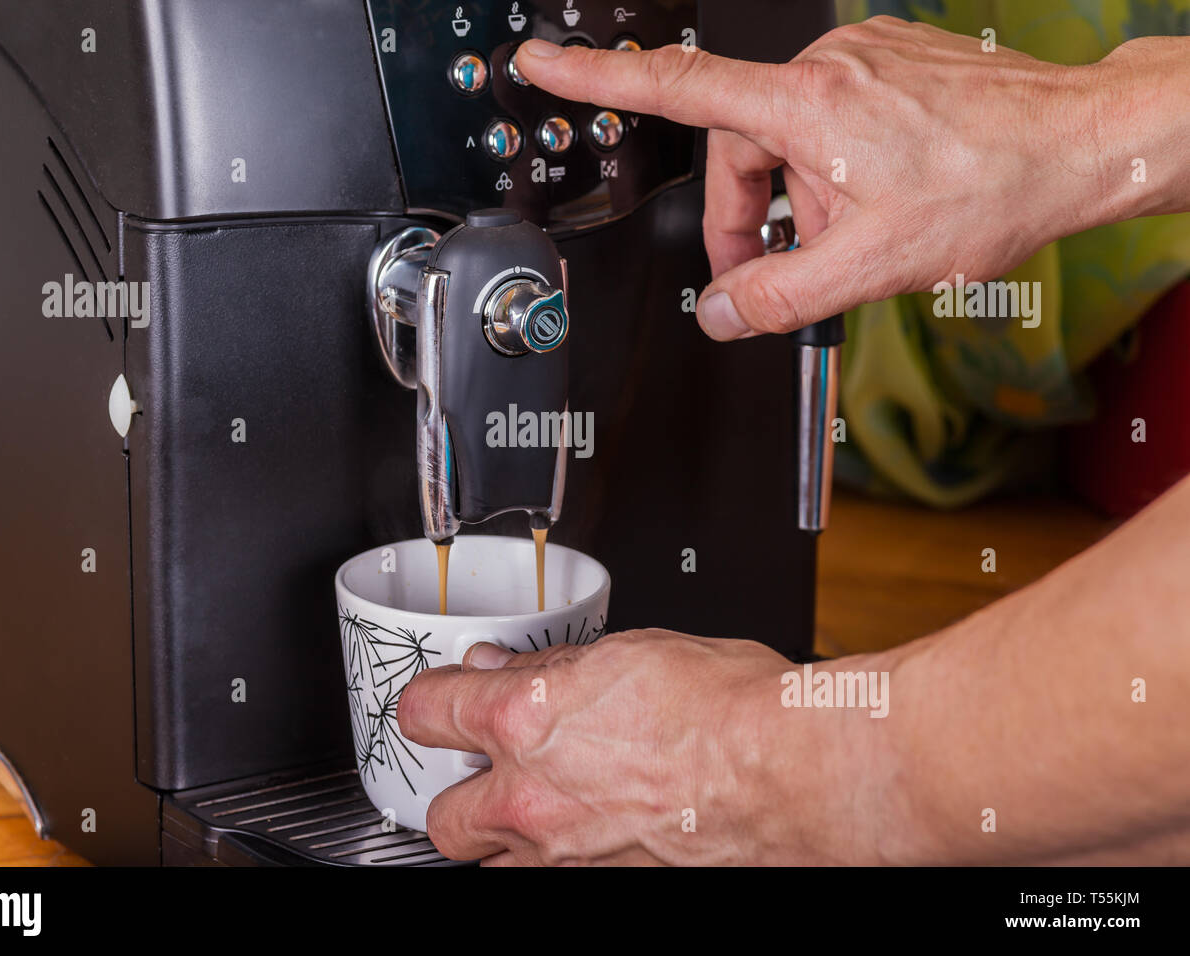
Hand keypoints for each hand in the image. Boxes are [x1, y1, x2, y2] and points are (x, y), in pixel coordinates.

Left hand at [396, 629, 885, 864]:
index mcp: (526, 720)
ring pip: (488, 862)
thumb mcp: (631, 653)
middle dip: (453, 791)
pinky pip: (549, 878)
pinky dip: (553, 858)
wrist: (792, 772)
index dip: (428, 700)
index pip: (427, 711)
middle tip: (482, 766)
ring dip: (499, 834)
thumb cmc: (730, 708)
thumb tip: (507, 666)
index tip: (439, 699)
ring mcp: (566, 854)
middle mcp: (532, 797)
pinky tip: (587, 829)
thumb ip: (552, 666)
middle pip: (440, 815)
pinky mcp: (604, 885)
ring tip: (537, 804)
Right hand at [516, 18, 1150, 339]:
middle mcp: (827, 70)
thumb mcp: (871, 267)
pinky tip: (879, 204)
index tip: (545, 65)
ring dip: (801, 203)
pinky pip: (833, 124)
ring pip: (790, 144)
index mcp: (805, 108)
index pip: (676, 89)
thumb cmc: (995, 185)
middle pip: (740, 149)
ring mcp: (863, 64)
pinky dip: (836, 173)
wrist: (1083, 144)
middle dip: (750, 220)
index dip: (597, 81)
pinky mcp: (891, 68)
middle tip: (775, 275)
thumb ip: (781, 297)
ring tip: (851, 241)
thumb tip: (725, 315)